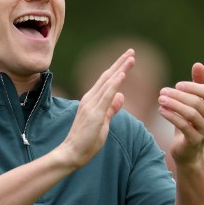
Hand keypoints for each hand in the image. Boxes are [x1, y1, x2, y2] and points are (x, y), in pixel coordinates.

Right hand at [57, 48, 134, 168]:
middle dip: (120, 63)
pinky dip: (114, 84)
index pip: (107, 81)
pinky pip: (106, 95)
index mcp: (92, 101)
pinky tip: (122, 74)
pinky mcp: (94, 114)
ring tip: (131, 58)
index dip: (118, 68)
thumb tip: (121, 96)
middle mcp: (90, 99)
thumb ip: (112, 108)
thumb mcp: (103, 122)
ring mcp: (91, 105)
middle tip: (132, 51)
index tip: (129, 58)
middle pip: (107, 77)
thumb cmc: (86, 141)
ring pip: (107, 82)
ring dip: (120, 69)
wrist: (71, 153)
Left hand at [158, 63, 203, 166]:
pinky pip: (183, 125)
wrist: (187, 150)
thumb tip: (198, 64)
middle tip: (162, 91)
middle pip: (197, 102)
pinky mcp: (195, 140)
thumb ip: (197, 84)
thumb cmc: (190, 122)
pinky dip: (171, 116)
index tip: (176, 85)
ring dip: (173, 104)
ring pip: (190, 114)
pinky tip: (161, 110)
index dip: (192, 86)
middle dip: (178, 95)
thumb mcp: (194, 102)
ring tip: (160, 99)